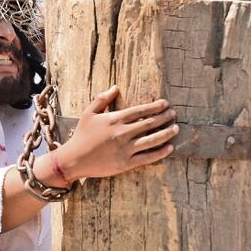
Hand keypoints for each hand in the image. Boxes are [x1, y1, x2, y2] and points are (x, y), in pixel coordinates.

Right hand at [54, 85, 177, 179]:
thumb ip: (102, 99)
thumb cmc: (81, 135)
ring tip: (176, 128)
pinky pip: (147, 157)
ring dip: (166, 133)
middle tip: (174, 114)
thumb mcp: (89, 113)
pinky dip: (160, 152)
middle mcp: (122, 133)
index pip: (140, 111)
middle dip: (164, 117)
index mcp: (114, 119)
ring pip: (152, 140)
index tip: (165, 103)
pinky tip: (169, 148)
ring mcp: (125, 149)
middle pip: (149, 123)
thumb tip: (116, 86)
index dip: (155, 106)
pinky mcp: (126, 163)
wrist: (74, 159)